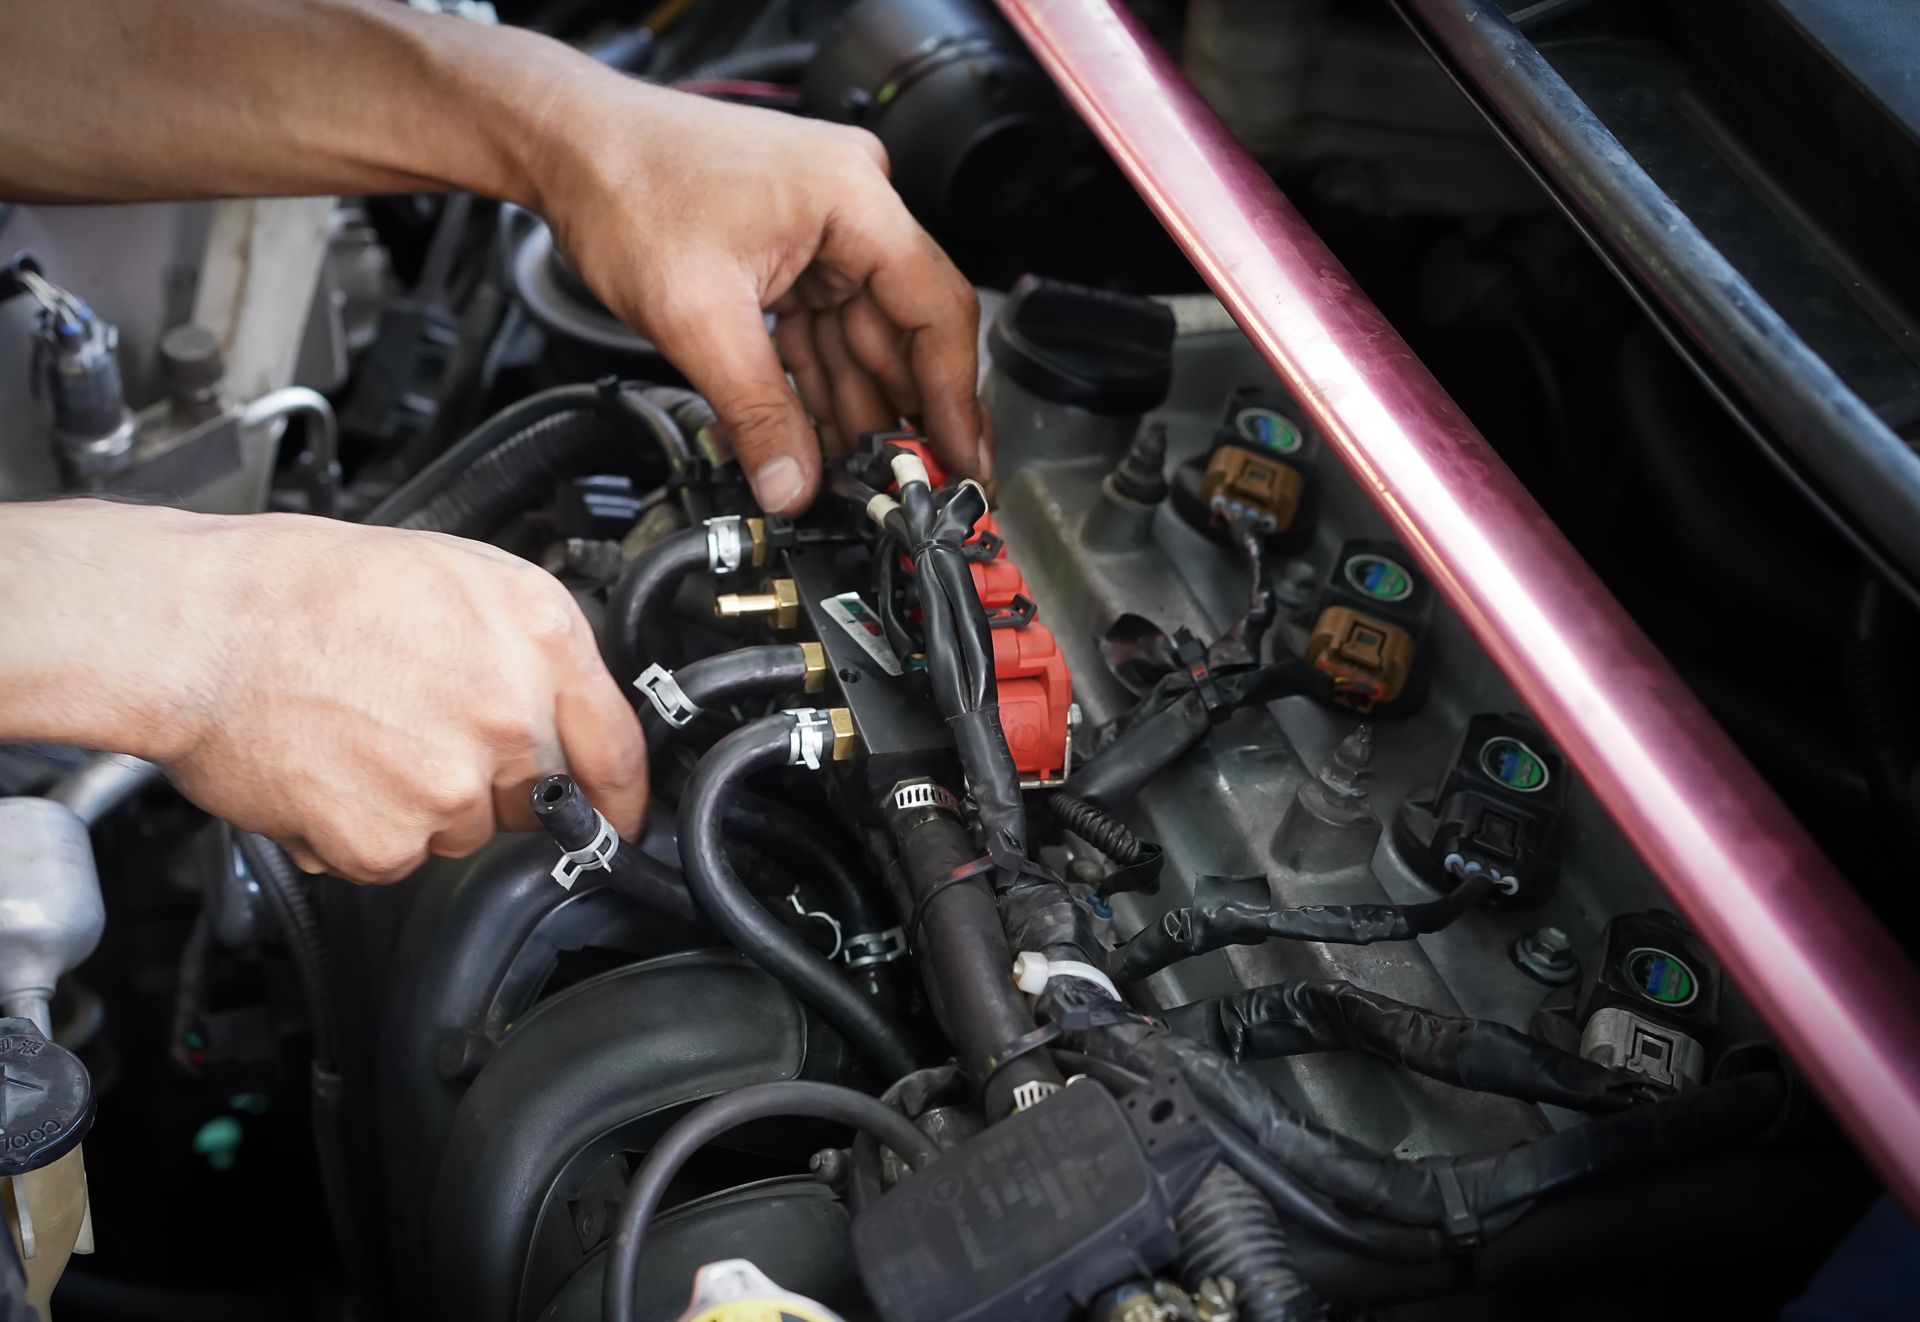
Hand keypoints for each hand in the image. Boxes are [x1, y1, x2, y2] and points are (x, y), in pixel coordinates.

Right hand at [151, 513, 644, 882]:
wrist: (201, 628)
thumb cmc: (310, 588)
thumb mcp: (458, 576)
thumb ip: (532, 648)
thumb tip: (566, 711)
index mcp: (540, 637)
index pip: (619, 745)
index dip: (622, 794)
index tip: (620, 819)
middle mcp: (510, 714)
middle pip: (539, 796)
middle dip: (493, 781)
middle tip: (418, 730)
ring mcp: (453, 784)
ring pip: (466, 831)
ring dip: (424, 804)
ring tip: (362, 737)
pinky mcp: (390, 841)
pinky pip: (398, 859)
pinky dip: (363, 831)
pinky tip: (330, 772)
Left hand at [534, 81, 990, 512]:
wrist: (568, 145)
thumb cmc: (625, 185)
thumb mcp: (695, 316)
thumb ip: (755, 410)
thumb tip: (794, 488)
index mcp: (853, 197)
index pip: (935, 308)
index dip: (953, 396)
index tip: (960, 459)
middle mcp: (855, 203)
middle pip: (905, 328)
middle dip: (904, 414)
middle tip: (915, 487)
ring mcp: (826, 226)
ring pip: (864, 338)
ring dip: (860, 409)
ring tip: (865, 479)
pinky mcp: (795, 250)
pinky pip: (826, 329)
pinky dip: (822, 384)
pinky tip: (825, 441)